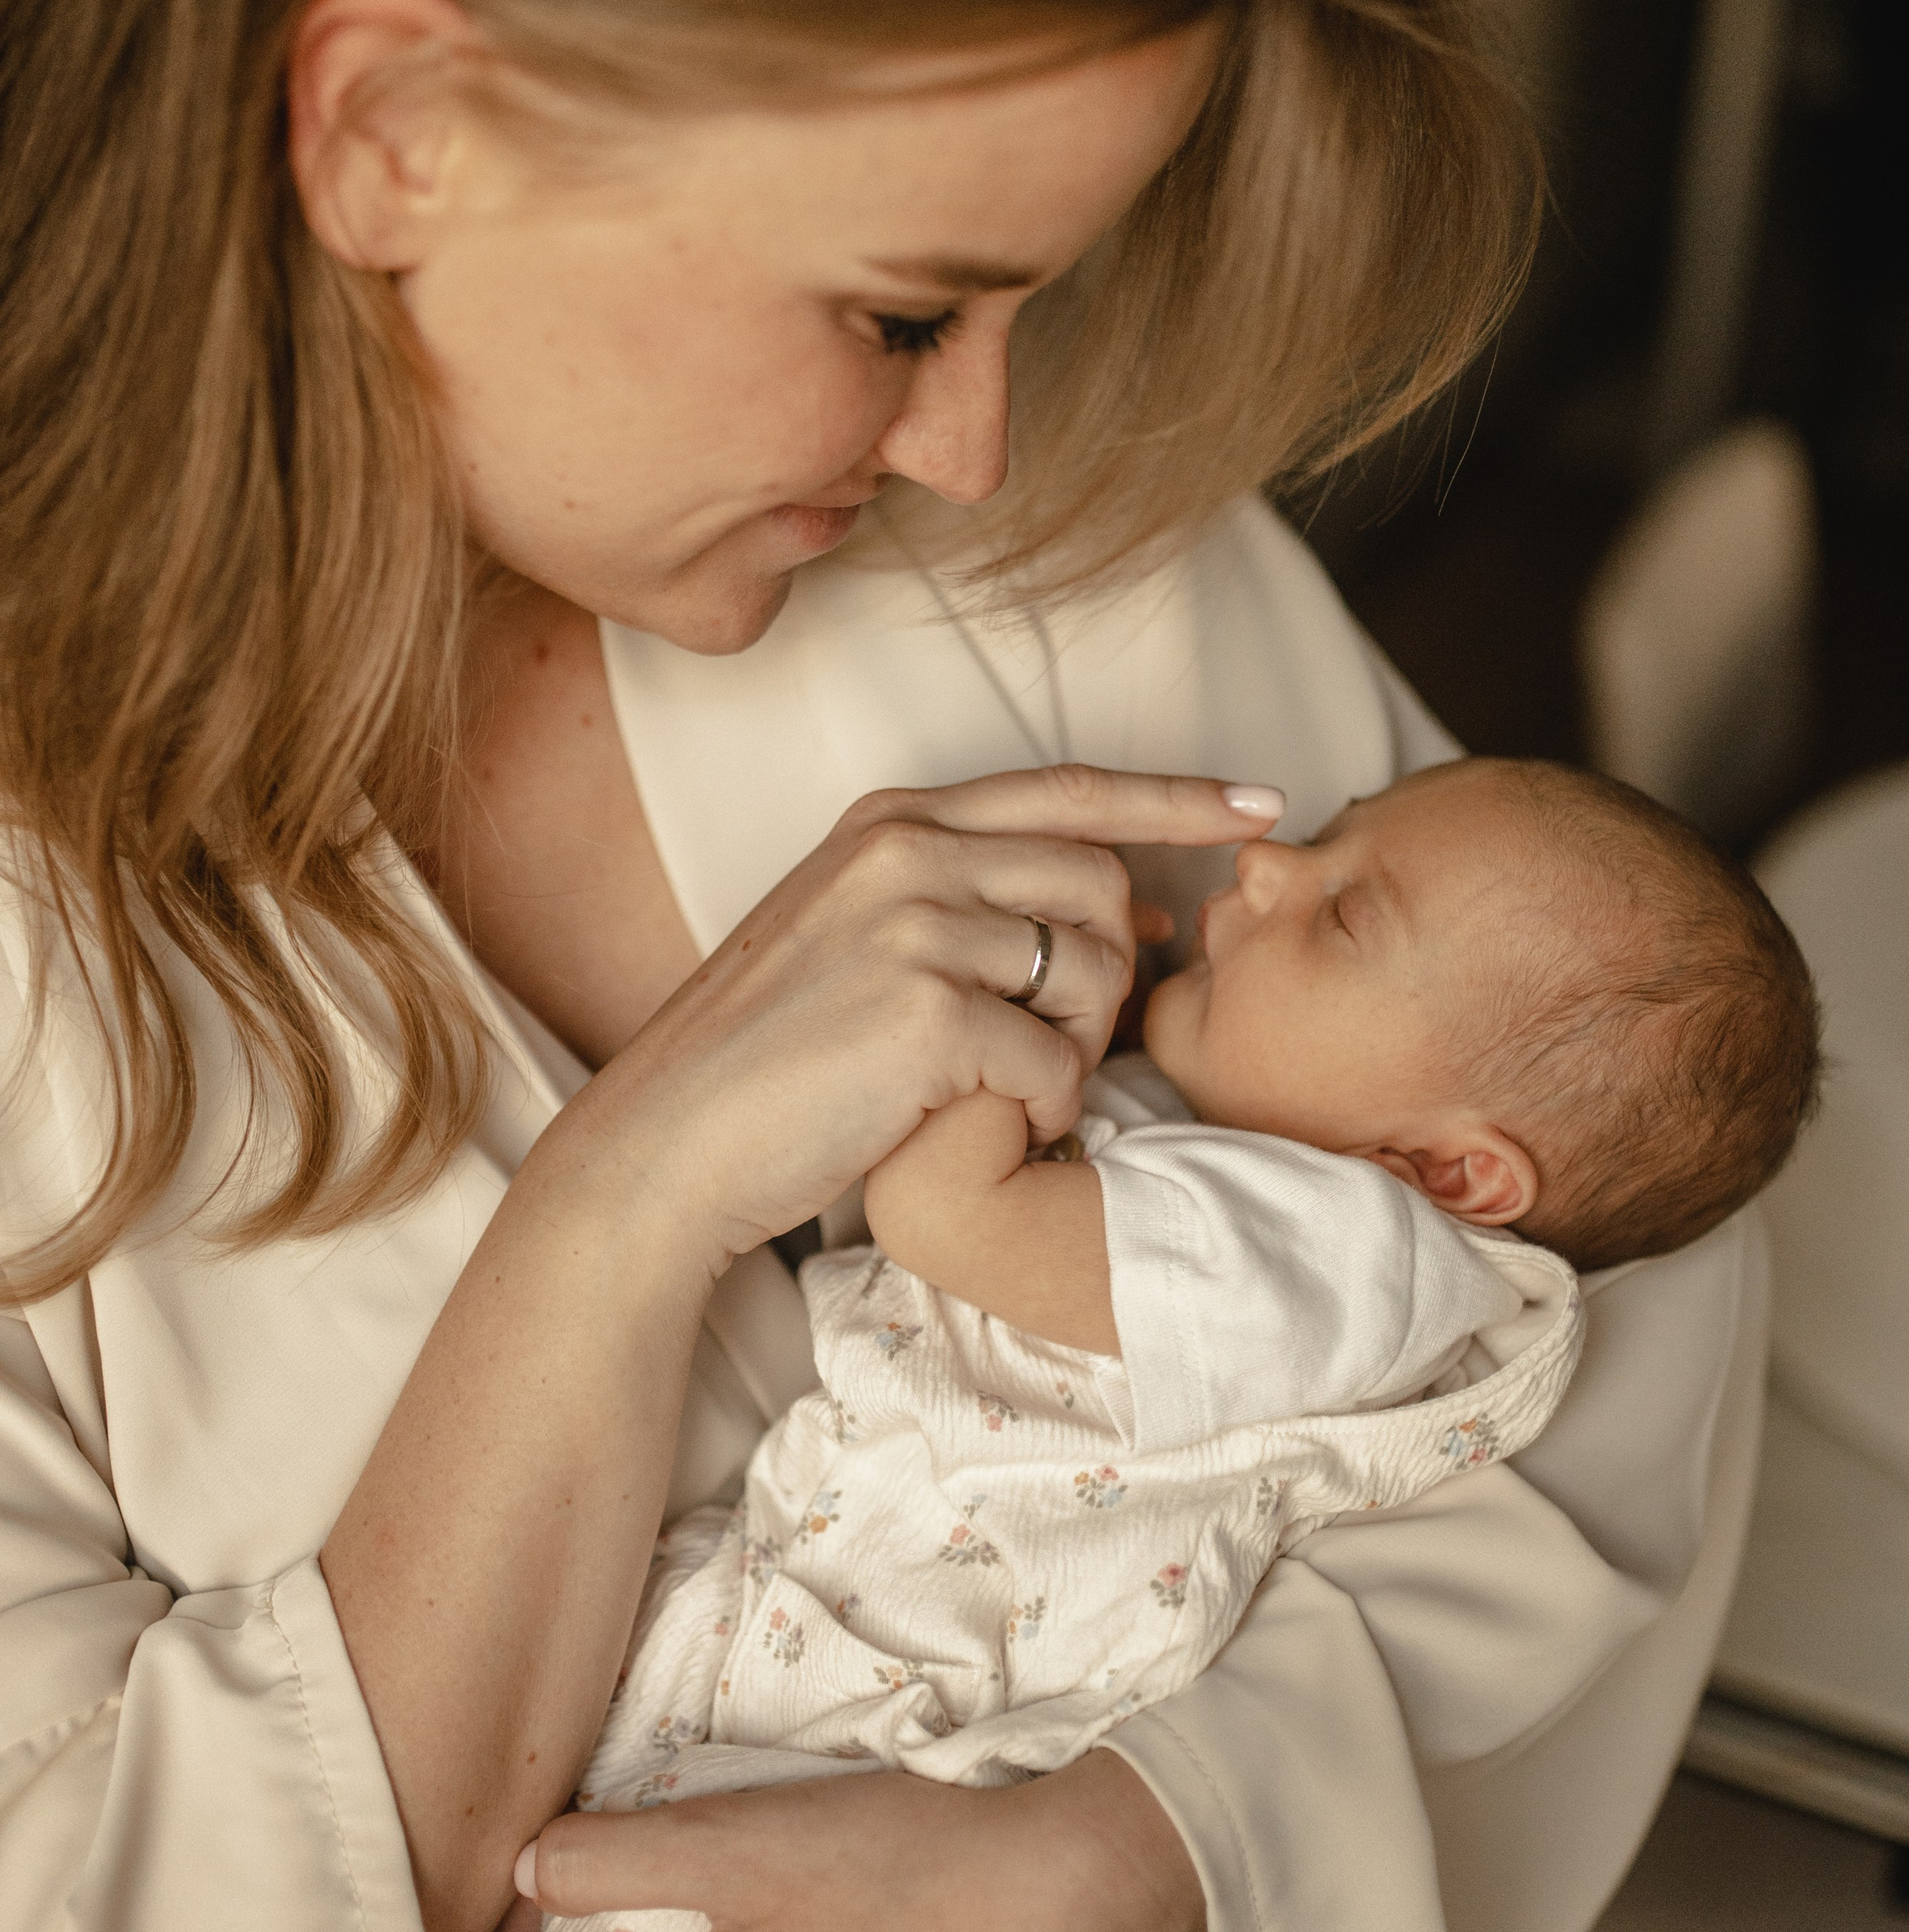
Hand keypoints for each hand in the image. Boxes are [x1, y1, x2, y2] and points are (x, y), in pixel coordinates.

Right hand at [586, 766, 1281, 1267]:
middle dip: (1118, 973)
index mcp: (893, 821)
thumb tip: (1120, 913)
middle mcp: (906, 851)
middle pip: (1102, 884)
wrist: (670, 1143)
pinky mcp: (924, 1015)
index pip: (1072, 789)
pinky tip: (995, 1126)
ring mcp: (913, 927)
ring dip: (1082, 1047)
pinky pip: (1057, 1062)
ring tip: (1019, 1089)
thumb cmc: (771, 1060)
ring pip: (1092, 972)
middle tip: (1070, 1045)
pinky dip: (1046, 1109)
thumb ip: (966, 899)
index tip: (1262, 807)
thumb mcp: (855, 935)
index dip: (1179, 797)